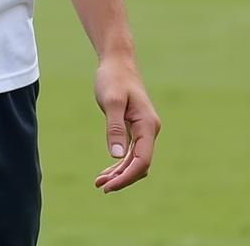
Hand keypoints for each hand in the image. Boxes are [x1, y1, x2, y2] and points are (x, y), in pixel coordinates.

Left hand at [92, 55, 160, 192]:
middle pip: (140, 164)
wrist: (116, 61)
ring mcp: (143, 130)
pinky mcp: (134, 128)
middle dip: (122, 178)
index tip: (109, 185)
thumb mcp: (112, 101)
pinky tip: (107, 171)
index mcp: (147, 125)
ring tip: (100, 183)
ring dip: (120, 173)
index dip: (127, 176)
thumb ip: (115, 127)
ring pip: (135, 160)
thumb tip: (118, 156)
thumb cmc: (113, 78)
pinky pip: (130, 152)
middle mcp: (149, 129)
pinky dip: (119, 163)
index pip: (142, 160)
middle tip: (101, 187)